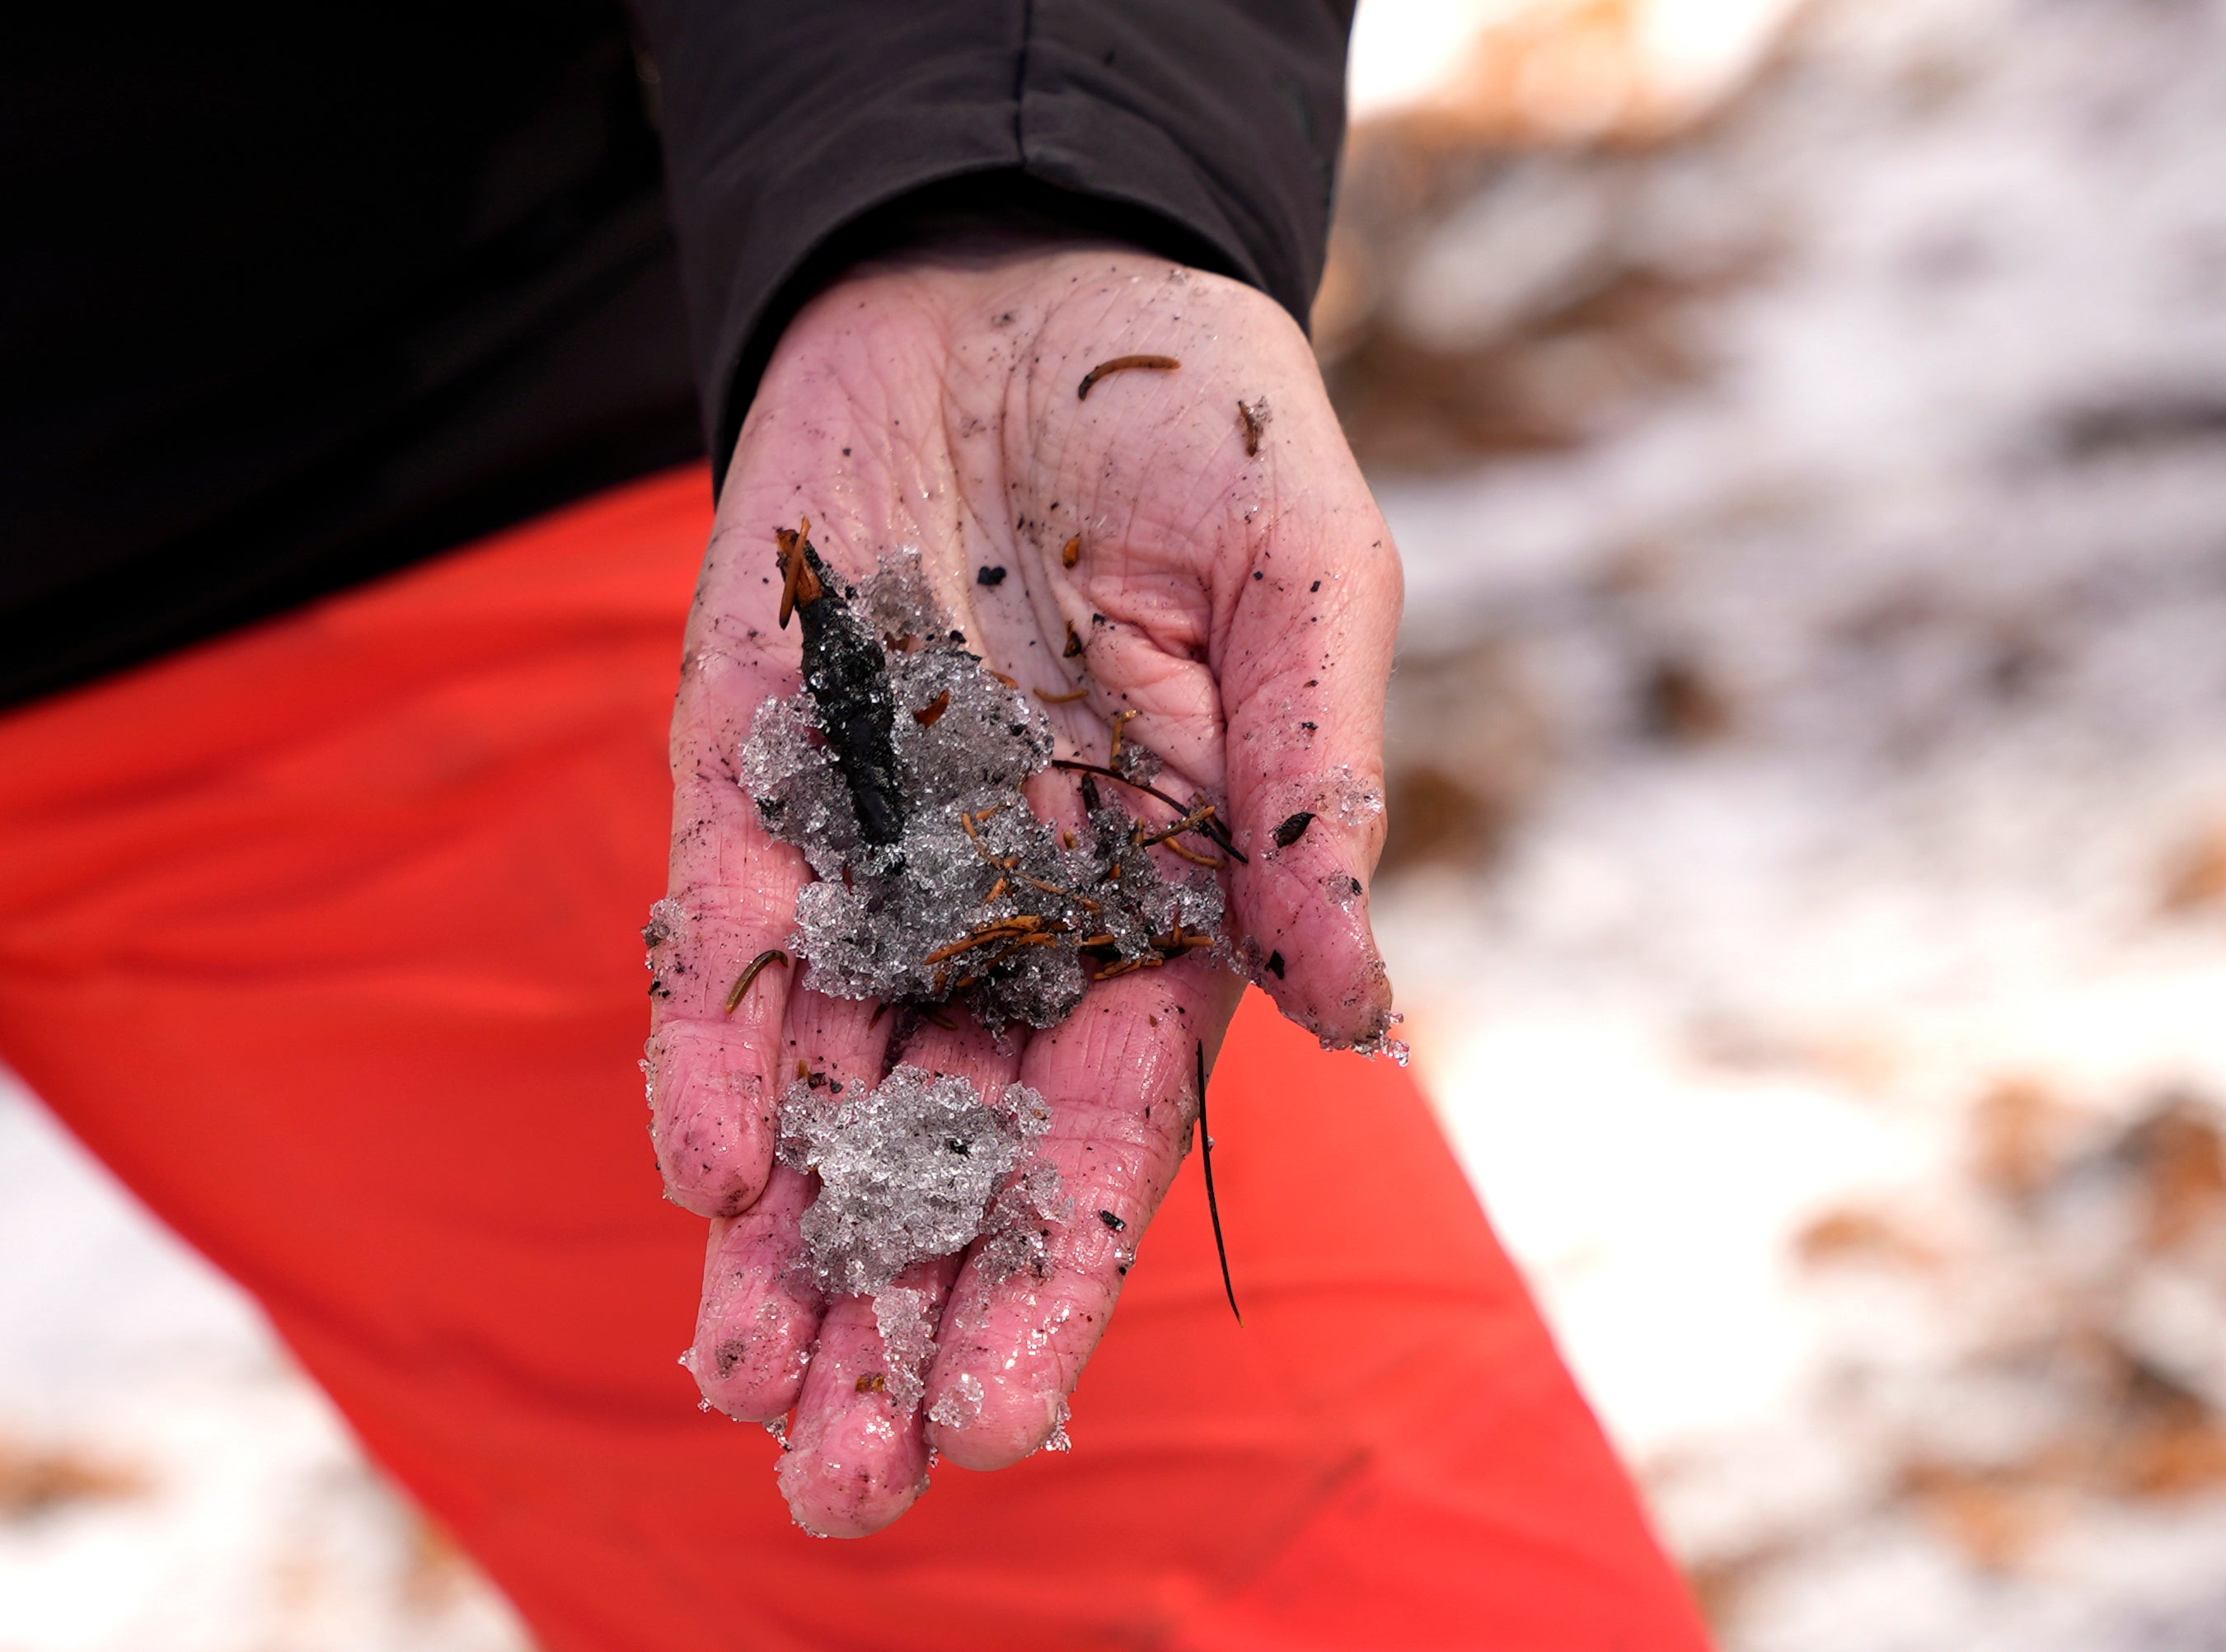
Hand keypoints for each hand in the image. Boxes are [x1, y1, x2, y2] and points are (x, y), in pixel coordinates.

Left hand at [643, 231, 1401, 1534]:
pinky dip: (717, 1034)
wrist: (1023, 278)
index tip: (1001, 1412)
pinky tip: (711, 1159)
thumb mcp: (1308, 584)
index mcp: (1162, 902)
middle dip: (895, 1312)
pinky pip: (730, 921)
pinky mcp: (753, 763)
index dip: (1054, 1268)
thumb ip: (1318, 794)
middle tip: (837, 1488)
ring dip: (782, 1235)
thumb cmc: (1204, 432)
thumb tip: (1355, 1007)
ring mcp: (876, 847)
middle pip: (951, 1146)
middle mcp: (1012, 909)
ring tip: (742, 1392)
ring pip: (825, 1079)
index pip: (1108, 1125)